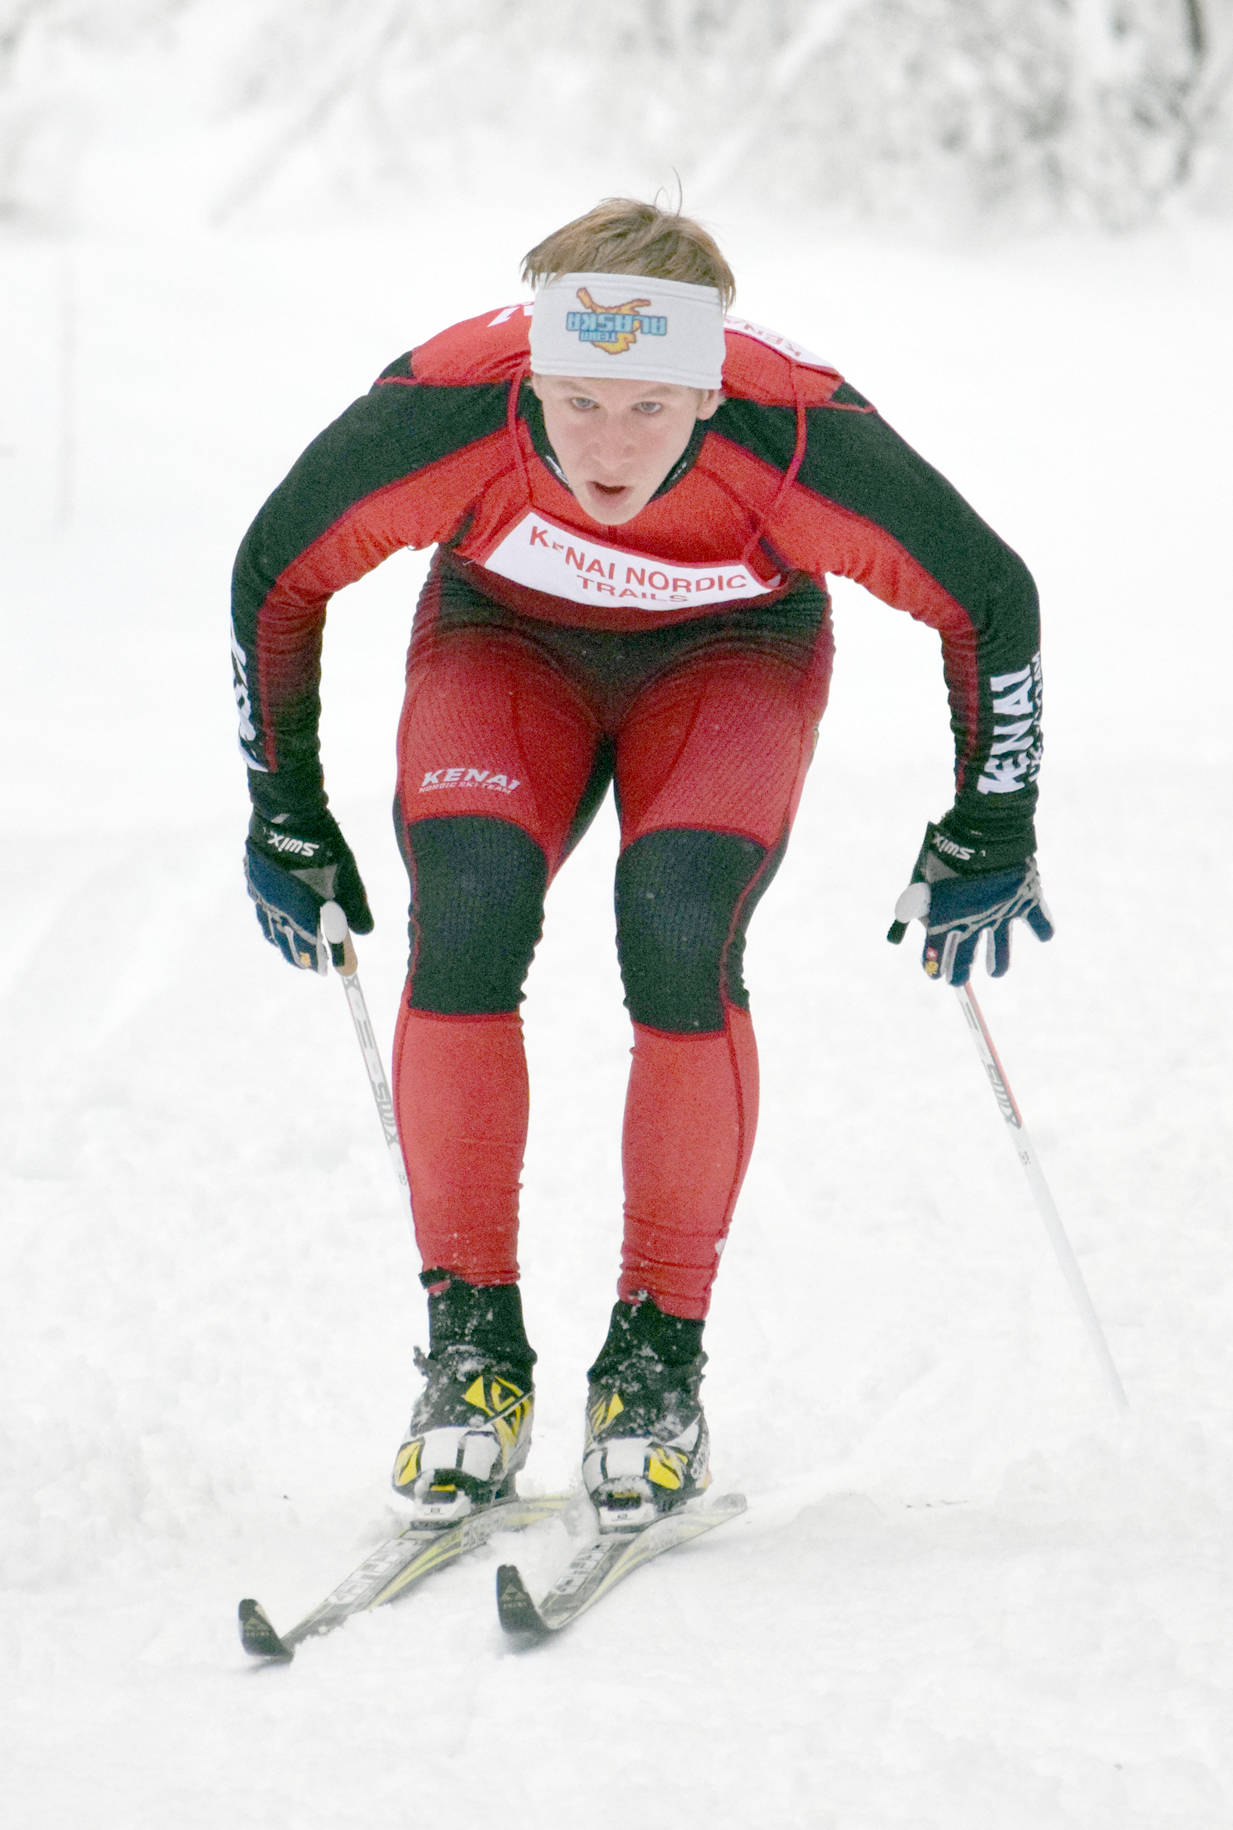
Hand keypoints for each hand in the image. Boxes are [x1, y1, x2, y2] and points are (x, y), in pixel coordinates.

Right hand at [244, 809, 372, 970]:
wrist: (286, 817)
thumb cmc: (323, 847)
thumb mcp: (348, 877)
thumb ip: (355, 908)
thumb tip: (364, 932)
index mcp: (305, 914)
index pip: (320, 948)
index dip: (331, 960)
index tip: (338, 970)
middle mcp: (281, 913)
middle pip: (292, 947)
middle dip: (304, 959)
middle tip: (313, 966)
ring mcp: (264, 899)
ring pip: (273, 932)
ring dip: (285, 945)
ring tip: (293, 951)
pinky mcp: (255, 885)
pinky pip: (262, 913)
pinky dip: (271, 925)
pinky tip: (274, 922)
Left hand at [888, 819, 1053, 984]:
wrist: (984, 831)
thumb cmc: (945, 851)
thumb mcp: (920, 879)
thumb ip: (909, 909)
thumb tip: (893, 939)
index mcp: (945, 920)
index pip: (934, 957)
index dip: (933, 968)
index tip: (935, 976)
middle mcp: (973, 924)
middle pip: (964, 961)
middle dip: (960, 973)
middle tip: (958, 981)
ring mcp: (1002, 915)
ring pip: (1001, 953)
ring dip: (998, 964)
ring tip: (996, 972)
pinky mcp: (1027, 902)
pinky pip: (1040, 924)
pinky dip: (1043, 929)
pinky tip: (1043, 935)